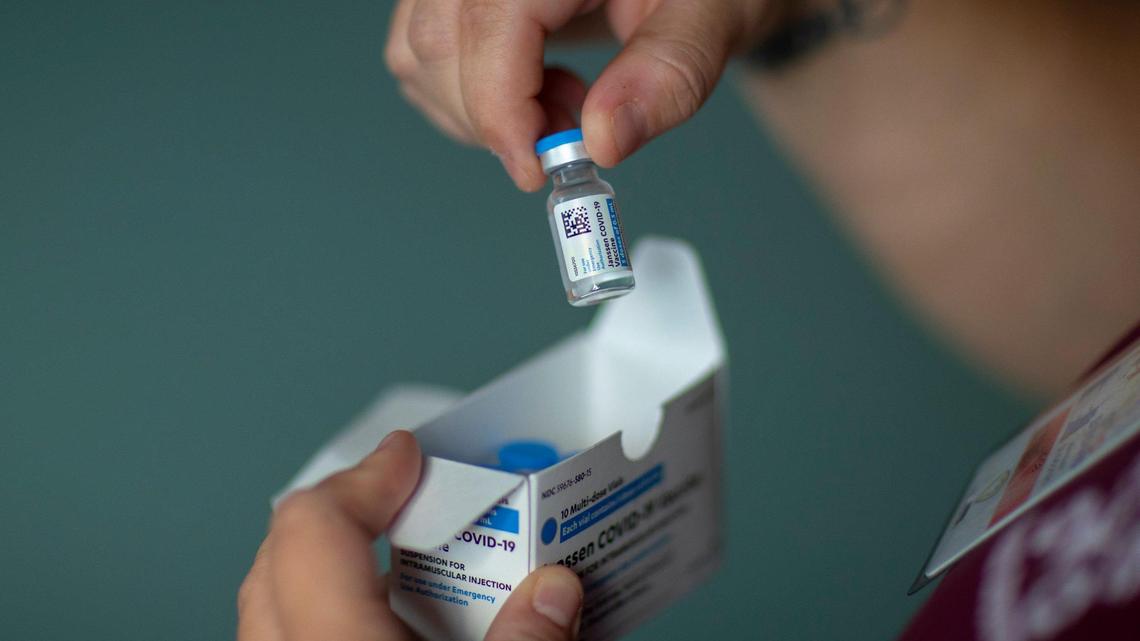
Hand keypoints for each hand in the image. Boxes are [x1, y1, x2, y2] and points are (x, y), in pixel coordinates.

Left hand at [238, 430, 582, 640]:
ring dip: (335, 570)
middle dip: (348, 513)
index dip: (365, 477)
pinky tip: (392, 628)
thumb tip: (554, 590)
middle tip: (413, 502)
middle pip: (281, 556)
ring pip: (276, 605)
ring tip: (408, 569)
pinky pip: (292, 638)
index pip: (313, 528)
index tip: (408, 455)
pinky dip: (332, 614)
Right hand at [384, 0, 771, 190]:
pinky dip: (462, 93)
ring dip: (476, 110)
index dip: (502, 111)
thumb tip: (604, 142)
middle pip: (437, 43)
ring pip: (416, 51)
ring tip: (562, 101)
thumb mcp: (713, 16)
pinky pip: (417, 48)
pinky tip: (532, 86)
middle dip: (494, 118)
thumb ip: (666, 73)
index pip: (490, 27)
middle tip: (568, 135)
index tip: (535, 172)